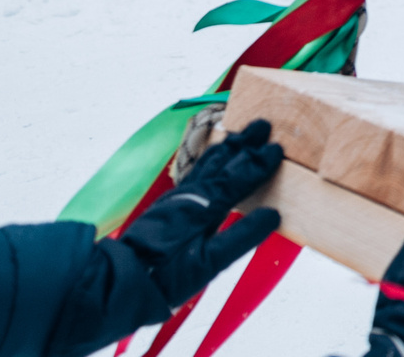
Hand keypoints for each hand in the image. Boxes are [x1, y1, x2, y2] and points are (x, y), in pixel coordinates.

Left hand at [119, 118, 284, 308]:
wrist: (125, 278)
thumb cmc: (168, 275)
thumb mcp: (210, 263)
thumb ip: (241, 236)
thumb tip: (273, 214)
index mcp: (206, 205)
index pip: (239, 176)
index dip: (260, 162)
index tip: (278, 148)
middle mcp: (192, 194)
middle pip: (223, 161)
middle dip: (244, 142)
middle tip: (262, 125)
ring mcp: (178, 196)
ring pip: (206, 163)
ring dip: (226, 147)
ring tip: (239, 135)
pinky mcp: (169, 203)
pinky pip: (195, 172)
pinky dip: (209, 160)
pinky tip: (210, 161)